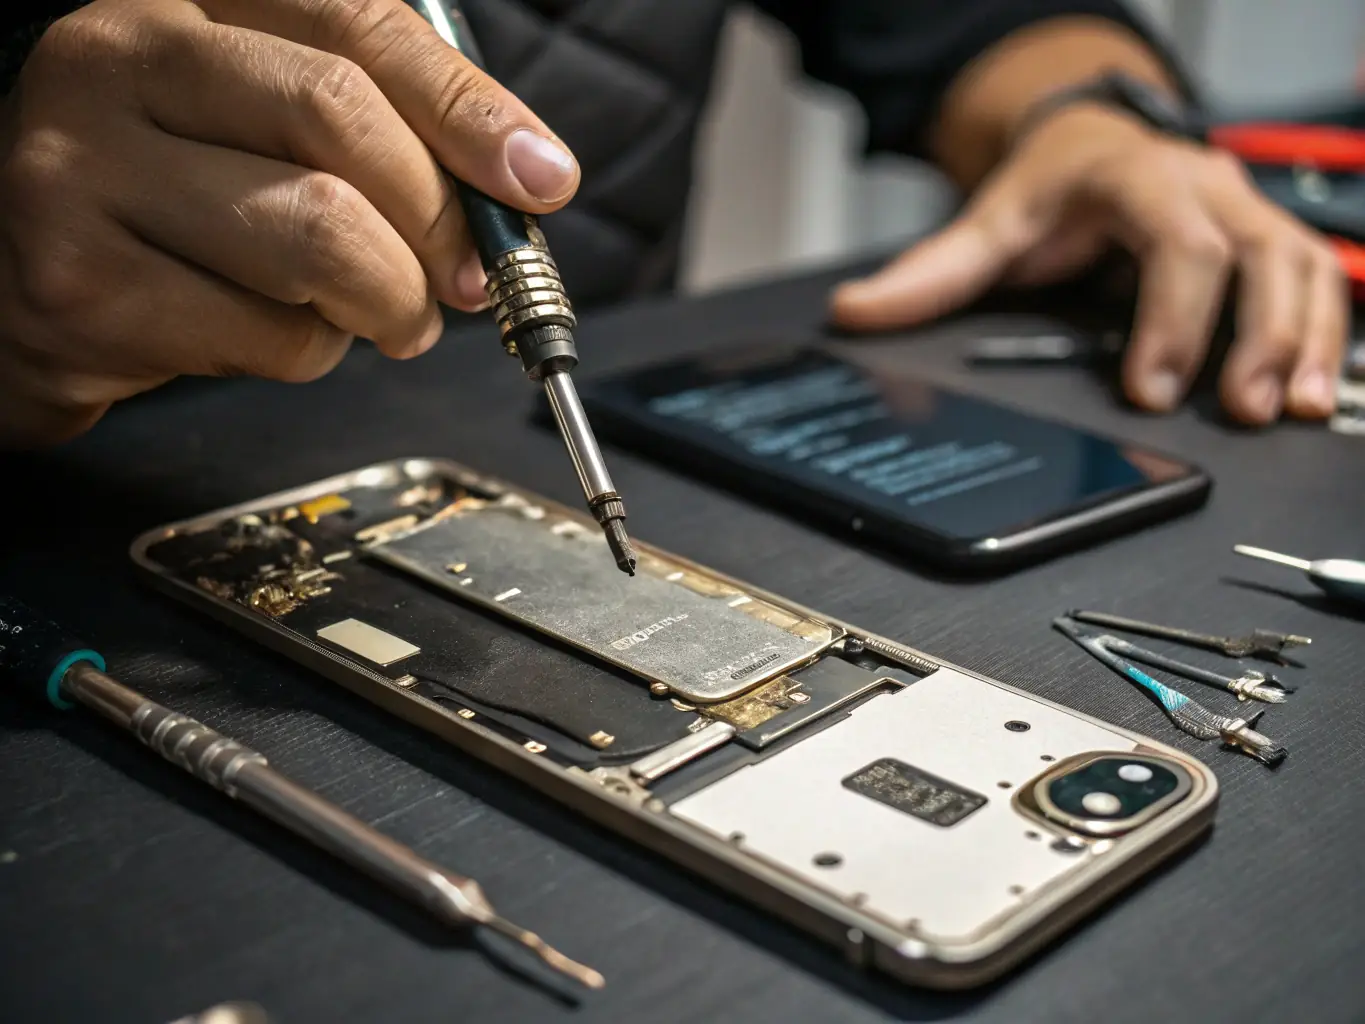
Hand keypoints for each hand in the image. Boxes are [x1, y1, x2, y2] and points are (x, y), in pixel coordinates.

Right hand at [0, 0, 579, 445]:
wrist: (15, 281)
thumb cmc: (171, 203)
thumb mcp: (265, 130)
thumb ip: (384, 136)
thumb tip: (524, 187)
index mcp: (182, 2)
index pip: (356, 25)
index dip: (467, 107)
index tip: (541, 179)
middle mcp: (115, 59)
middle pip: (338, 121)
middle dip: (437, 219)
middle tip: (467, 280)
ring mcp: (80, 170)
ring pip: (315, 236)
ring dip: (387, 303)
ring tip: (382, 315)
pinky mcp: (79, 287)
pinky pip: (266, 336)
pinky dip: (311, 355)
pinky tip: (275, 335)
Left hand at [830, 105, 1349, 424]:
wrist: (1090, 144)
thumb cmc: (1048, 189)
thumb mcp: (987, 224)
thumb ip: (928, 275)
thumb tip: (854, 312)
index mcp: (1136, 179)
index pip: (1176, 242)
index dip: (1172, 317)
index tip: (1150, 388)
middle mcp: (1203, 187)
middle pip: (1258, 253)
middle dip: (1258, 335)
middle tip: (1242, 409)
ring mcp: (1243, 210)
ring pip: (1302, 264)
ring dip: (1306, 339)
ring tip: (1295, 409)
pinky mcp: (1265, 238)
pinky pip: (1317, 278)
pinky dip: (1324, 333)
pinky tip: (1319, 389)